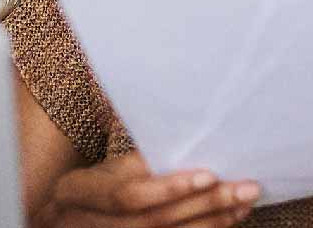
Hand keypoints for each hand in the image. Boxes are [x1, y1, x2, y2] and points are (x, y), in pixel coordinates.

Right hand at [32, 151, 259, 227]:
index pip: (127, 193)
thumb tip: (160, 96)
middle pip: (155, 220)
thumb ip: (127, 134)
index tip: (208, 173)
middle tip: (247, 186)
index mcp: (79, 191)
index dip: (168, 187)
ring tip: (246, 201)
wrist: (64, 221)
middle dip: (204, 204)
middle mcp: (93, 223)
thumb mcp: (100, 157)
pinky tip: (232, 218)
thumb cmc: (92, 181)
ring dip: (213, 220)